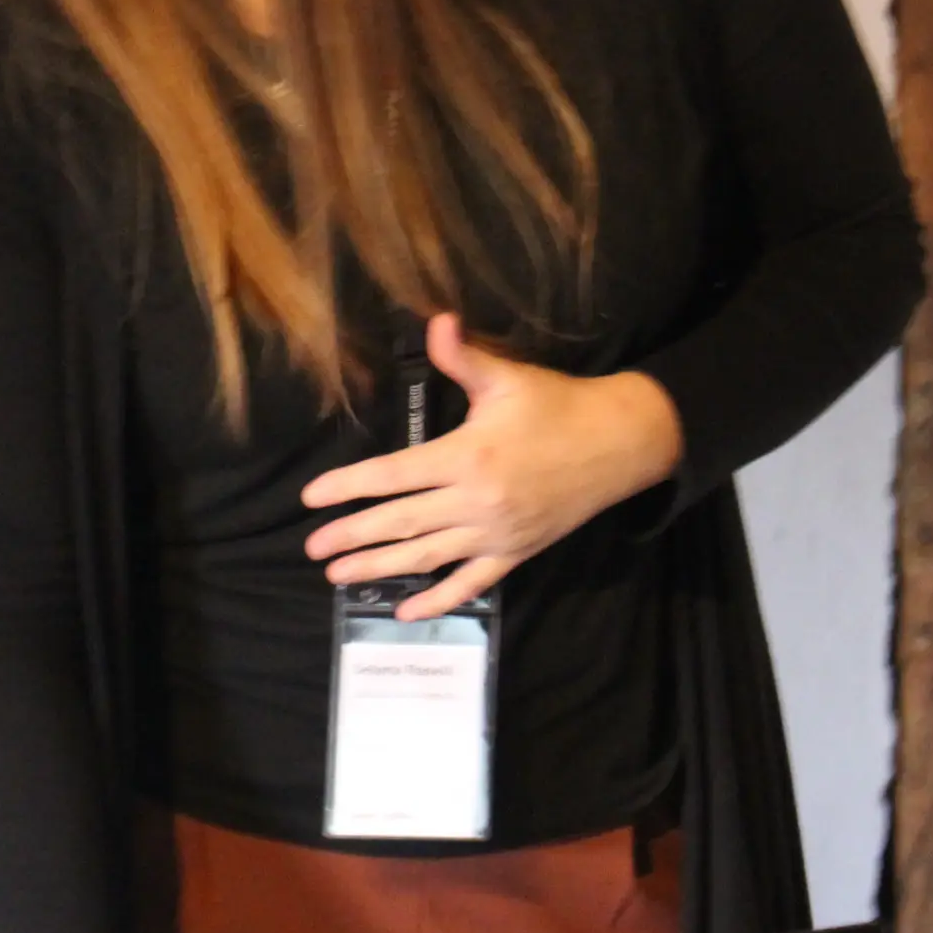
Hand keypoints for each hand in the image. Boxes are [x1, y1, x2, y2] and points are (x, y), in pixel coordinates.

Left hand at [301, 313, 684, 620]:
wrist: (619, 444)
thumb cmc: (557, 405)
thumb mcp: (508, 377)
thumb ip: (463, 356)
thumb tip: (435, 320)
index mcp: (467, 456)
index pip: (393, 475)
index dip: (349, 487)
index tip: (313, 499)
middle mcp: (476, 502)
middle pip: (401, 522)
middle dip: (352, 536)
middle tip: (313, 547)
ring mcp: (495, 534)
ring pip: (426, 557)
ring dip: (380, 568)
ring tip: (339, 576)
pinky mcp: (515, 554)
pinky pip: (470, 584)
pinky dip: (437, 602)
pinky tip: (405, 613)